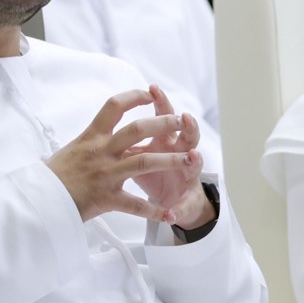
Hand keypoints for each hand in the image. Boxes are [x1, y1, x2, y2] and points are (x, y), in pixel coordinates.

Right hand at [48, 87, 201, 222]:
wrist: (40, 200)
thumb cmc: (53, 175)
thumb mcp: (71, 149)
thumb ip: (90, 140)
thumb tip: (101, 131)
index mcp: (91, 137)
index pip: (114, 106)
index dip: (134, 97)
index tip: (149, 94)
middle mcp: (101, 151)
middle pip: (138, 129)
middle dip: (163, 123)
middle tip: (180, 120)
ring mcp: (106, 174)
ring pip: (145, 162)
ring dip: (171, 160)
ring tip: (190, 159)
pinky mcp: (107, 198)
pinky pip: (135, 205)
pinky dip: (153, 210)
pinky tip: (167, 214)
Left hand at [127, 85, 208, 223]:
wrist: (172, 202)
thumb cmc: (149, 171)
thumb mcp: (138, 153)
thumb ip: (129, 139)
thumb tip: (108, 120)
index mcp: (164, 138)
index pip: (164, 114)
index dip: (160, 101)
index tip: (153, 88)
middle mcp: (180, 152)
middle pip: (186, 133)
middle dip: (187, 125)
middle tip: (184, 117)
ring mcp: (187, 174)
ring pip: (194, 162)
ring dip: (194, 160)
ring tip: (193, 156)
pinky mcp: (187, 199)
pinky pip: (183, 205)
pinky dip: (177, 210)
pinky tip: (171, 214)